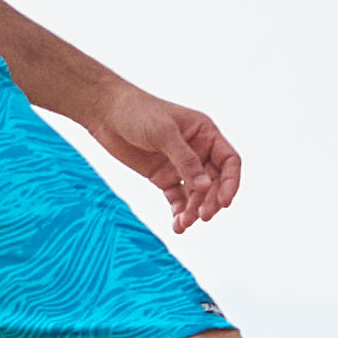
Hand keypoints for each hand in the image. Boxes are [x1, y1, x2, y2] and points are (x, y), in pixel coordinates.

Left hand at [96, 87, 245, 229]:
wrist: (106, 113)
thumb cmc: (137, 112)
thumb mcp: (163, 133)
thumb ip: (185, 160)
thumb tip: (205, 187)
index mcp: (205, 133)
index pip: (229, 161)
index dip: (231, 182)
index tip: (225, 202)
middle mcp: (198, 151)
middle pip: (215, 182)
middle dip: (211, 201)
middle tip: (202, 217)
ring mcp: (180, 166)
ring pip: (196, 195)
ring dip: (194, 210)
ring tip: (184, 224)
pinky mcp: (164, 178)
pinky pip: (178, 199)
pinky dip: (179, 212)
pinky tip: (177, 226)